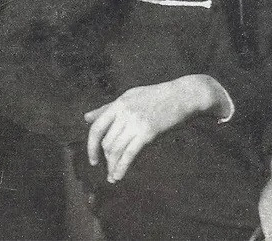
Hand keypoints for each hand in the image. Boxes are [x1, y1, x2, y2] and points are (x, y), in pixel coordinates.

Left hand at [84, 74, 230, 182]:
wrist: (184, 95)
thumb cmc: (158, 97)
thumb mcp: (131, 97)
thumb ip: (108, 108)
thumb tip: (86, 117)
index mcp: (119, 102)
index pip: (97, 127)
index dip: (91, 146)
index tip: (93, 159)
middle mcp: (124, 112)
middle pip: (107, 142)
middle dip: (106, 159)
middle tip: (108, 169)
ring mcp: (135, 122)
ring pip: (116, 150)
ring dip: (112, 166)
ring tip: (113, 176)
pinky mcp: (148, 132)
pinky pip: (129, 154)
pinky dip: (121, 168)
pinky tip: (119, 176)